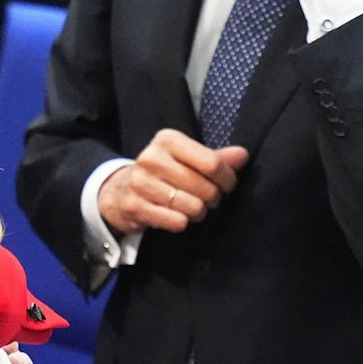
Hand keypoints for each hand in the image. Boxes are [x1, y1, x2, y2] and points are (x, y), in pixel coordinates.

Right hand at [96, 129, 250, 234]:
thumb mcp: (187, 159)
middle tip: (207, 198)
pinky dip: (182, 223)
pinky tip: (177, 216)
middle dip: (213, 198)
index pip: (212, 163)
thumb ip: (216, 158)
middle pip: (205, 188)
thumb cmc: (162, 173)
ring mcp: (140, 183)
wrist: (119, 191)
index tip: (226, 184)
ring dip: (198, 212)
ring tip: (192, 208)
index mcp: (167, 140)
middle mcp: (150, 158)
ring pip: (193, 207)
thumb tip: (243, 155)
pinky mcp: (135, 206)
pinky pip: (176, 222)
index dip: (227, 179)